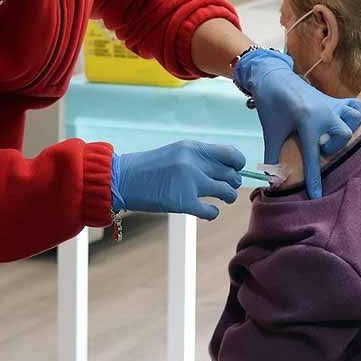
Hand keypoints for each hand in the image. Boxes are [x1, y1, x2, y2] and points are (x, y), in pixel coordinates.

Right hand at [112, 142, 244, 219]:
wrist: (122, 180)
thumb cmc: (149, 167)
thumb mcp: (176, 152)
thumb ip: (200, 158)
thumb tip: (228, 168)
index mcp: (193, 148)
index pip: (231, 155)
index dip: (238, 165)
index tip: (235, 170)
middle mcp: (194, 163)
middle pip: (232, 175)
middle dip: (232, 183)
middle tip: (226, 188)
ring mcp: (190, 183)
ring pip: (227, 192)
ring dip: (227, 197)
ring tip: (221, 199)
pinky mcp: (183, 203)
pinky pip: (212, 211)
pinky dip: (213, 213)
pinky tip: (208, 211)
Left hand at [234, 49, 360, 198]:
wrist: (273, 76)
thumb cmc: (271, 106)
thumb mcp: (271, 133)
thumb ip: (272, 158)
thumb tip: (272, 183)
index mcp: (307, 123)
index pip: (312, 157)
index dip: (314, 179)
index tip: (317, 196)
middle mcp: (324, 113)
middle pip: (343, 135)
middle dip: (334, 146)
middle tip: (320, 147)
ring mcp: (332, 104)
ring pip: (353, 119)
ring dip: (345, 131)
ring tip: (331, 135)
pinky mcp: (334, 99)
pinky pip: (354, 105)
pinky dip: (353, 115)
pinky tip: (342, 122)